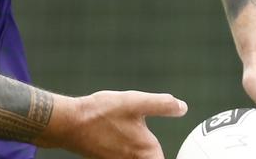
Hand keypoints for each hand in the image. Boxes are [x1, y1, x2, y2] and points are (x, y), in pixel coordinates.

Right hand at [39, 89, 187, 158]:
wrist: (70, 123)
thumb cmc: (101, 113)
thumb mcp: (135, 102)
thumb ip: (161, 105)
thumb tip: (182, 107)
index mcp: (147, 152)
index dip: (170, 158)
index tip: (185, 155)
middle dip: (156, 154)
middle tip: (152, 141)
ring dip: (143, 153)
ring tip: (142, 141)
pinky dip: (131, 153)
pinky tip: (125, 139)